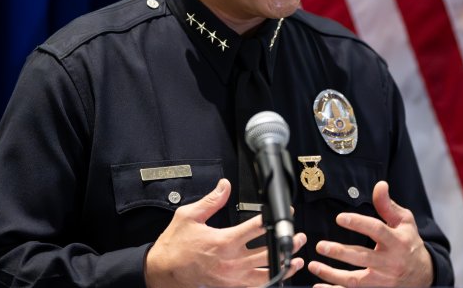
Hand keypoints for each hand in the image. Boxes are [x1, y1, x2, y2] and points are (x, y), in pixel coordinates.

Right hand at [144, 179, 306, 287]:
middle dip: (287, 243)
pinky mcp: (230, 287)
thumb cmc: (175, 245)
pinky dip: (269, 281)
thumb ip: (212, 201)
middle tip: (299, 236)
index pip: (257, 228)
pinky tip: (278, 275)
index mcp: (224, 241)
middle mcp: (231, 262)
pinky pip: (255, 286)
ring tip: (297, 259)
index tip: (285, 212)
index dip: (274, 218)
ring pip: (266, 274)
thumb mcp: (189, 216)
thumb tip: (225, 186)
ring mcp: (232, 278)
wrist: (163, 271)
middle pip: (268, 252)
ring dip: (284, 266)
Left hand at [307, 181, 432, 286]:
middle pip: (362, 257)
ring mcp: (383, 280)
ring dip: (332, 274)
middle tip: (321, 246)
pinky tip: (319, 285)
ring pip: (355, 280)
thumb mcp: (404, 222)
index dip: (358, 223)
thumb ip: (388, 205)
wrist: (424, 274)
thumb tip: (380, 185)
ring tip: (314, 265)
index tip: (340, 218)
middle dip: (339, 252)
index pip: (376, 230)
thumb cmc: (409, 244)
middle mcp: (390, 262)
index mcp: (397, 241)